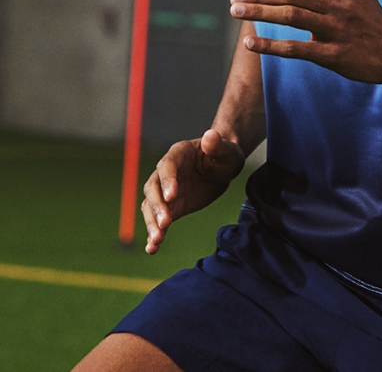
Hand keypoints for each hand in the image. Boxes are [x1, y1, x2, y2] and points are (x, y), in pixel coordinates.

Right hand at [141, 129, 244, 253]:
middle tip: (166, 223)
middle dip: (157, 206)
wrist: (223, 168)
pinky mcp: (172, 207)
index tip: (172, 195)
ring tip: (156, 241)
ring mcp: (166, 191)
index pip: (167, 166)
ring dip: (152, 223)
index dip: (167, 180)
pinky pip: (159, 221)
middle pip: (153, 189)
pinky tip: (152, 249)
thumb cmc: (224, 154)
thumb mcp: (226, 149)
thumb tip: (210, 136)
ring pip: (151, 207)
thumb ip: (216, 144)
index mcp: (178, 154)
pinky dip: (154, 235)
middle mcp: (166, 173)